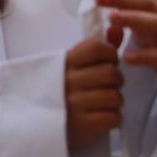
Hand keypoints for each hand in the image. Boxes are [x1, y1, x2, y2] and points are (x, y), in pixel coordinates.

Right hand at [65, 32, 123, 150]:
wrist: (37, 126)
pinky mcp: (82, 126)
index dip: (110, 53)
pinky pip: (113, 117)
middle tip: (109, 85)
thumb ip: (99, 49)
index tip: (109, 62)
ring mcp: (74, 104)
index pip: (96, 47)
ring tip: (105, 103)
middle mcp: (68, 81)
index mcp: (65, 63)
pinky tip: (103, 117)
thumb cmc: (61, 92)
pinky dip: (113, 118)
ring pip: (115, 96)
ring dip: (116, 101)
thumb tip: (119, 29)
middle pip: (111, 73)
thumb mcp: (74, 67)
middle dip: (117, 80)